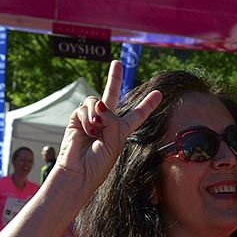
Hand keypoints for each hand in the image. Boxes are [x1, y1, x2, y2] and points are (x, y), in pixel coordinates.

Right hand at [53, 60, 162, 200]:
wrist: (78, 173)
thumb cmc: (98, 164)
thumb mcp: (114, 143)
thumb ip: (113, 122)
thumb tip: (100, 104)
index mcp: (120, 132)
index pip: (136, 115)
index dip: (147, 105)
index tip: (159, 94)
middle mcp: (106, 123)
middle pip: (112, 96)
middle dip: (114, 79)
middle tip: (117, 63)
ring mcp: (91, 119)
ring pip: (97, 100)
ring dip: (98, 112)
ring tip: (95, 128)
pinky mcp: (77, 119)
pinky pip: (85, 107)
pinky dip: (88, 115)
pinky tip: (88, 129)